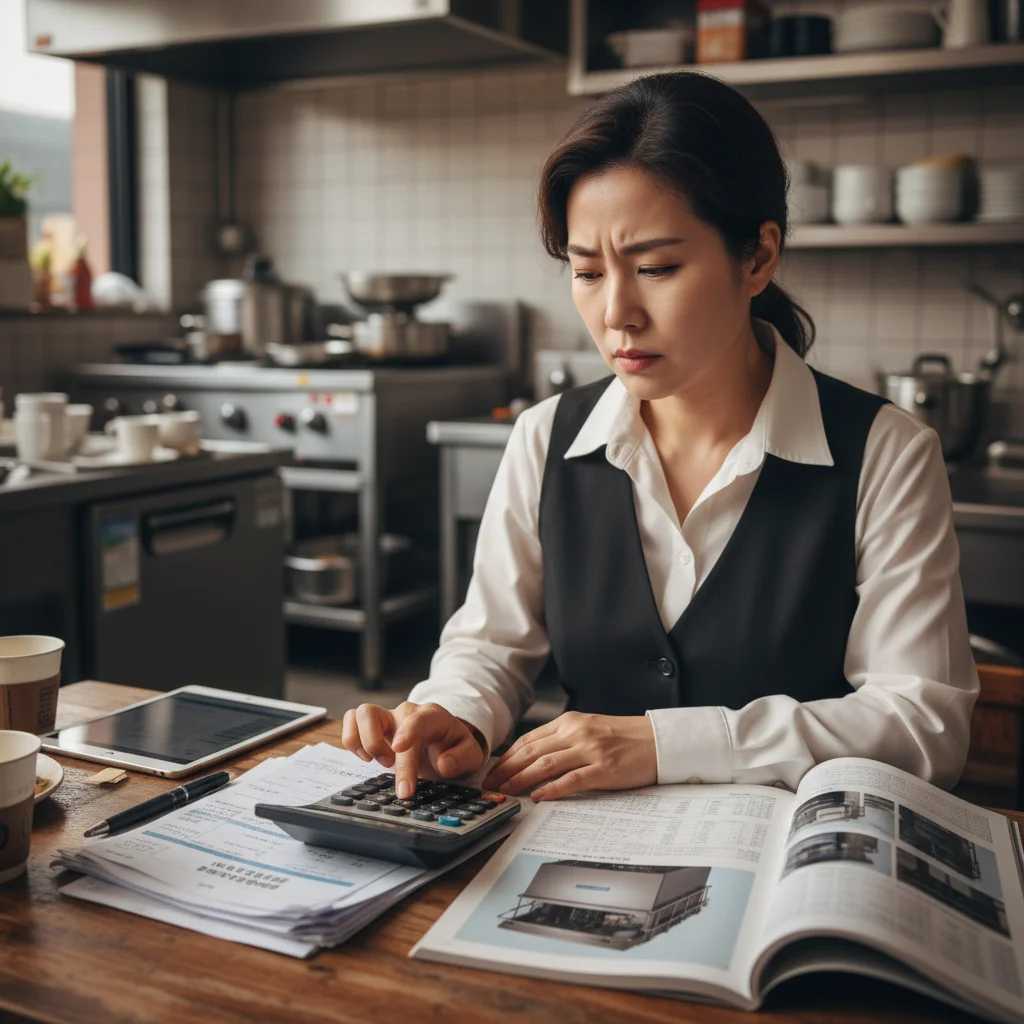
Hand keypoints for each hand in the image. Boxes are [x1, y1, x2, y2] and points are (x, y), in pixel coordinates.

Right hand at [341, 701, 485, 798]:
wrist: (444, 744)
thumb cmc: (454, 750)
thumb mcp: (470, 757)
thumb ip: (461, 759)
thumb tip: (443, 764)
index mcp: (433, 716)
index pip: (417, 718)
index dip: (406, 732)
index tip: (397, 750)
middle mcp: (407, 712)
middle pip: (381, 719)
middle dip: (379, 748)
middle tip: (390, 770)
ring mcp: (388, 717)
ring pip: (361, 714)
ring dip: (364, 741)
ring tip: (381, 761)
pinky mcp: (372, 725)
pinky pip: (351, 721)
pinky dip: (352, 740)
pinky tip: (367, 757)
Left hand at [482, 711, 657, 800]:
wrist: (658, 740)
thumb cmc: (624, 738)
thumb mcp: (589, 730)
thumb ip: (562, 740)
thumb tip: (531, 759)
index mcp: (570, 722)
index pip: (529, 740)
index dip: (507, 757)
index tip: (492, 771)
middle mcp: (577, 733)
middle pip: (532, 752)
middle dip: (507, 770)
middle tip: (490, 786)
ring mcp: (591, 750)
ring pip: (546, 765)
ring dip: (521, 780)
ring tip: (506, 792)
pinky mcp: (605, 769)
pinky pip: (571, 780)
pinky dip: (551, 789)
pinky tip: (538, 797)